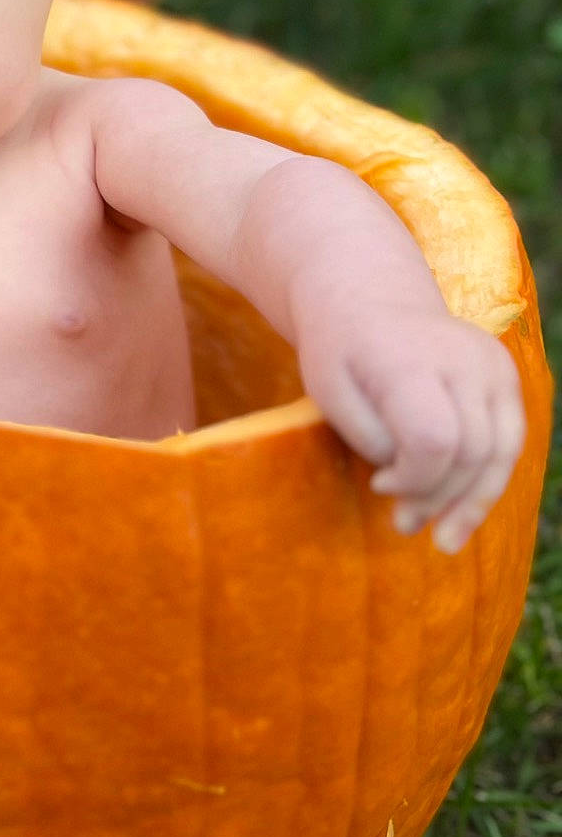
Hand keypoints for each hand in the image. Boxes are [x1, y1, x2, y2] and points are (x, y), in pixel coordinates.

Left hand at [297, 303, 526, 552]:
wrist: (368, 297)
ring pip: (502, 453)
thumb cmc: (339, 349)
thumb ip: (366, 436)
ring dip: (472, 504)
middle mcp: (464, 358)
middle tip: (402, 524)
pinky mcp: (505, 376)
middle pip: (471, 451)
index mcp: (412, 359)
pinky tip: (462, 514)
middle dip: (438, 498)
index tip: (378, 486)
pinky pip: (510, 442)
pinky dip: (488, 482)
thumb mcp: (327, 390)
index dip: (413, 479)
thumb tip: (405, 480)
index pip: (435, 439)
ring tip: (442, 540)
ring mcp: (493, 365)